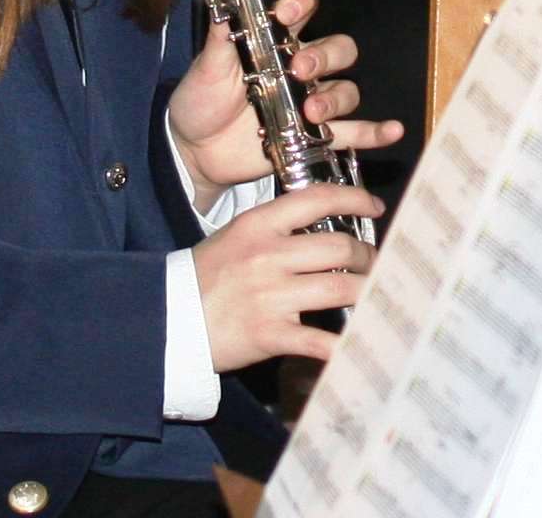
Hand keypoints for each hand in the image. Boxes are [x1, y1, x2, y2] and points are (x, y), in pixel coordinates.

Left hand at [169, 0, 402, 192]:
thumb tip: (224, 2)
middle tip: (299, 70)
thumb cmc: (201, 101)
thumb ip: (220, 39)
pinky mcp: (315, 135)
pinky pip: (353, 132)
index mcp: (275, 40)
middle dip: (324, 55)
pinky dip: (375, 131)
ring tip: (311, 112)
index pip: (301, 8)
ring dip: (336, 97)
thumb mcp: (206, 68)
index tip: (285, 12)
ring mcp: (311, 101)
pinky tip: (392, 131)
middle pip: (337, 48)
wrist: (195, 151)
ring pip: (347, 88)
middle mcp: (300, 66)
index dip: (300, 4)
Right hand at [192, 185, 382, 370]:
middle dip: (367, 255)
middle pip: (340, 246)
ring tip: (372, 292)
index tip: (374, 207)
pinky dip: (344, 343)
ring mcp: (271, 296)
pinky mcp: (271, 334)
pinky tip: (359, 341)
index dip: (355, 199)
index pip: (318, 198)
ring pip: (340, 288)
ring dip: (366, 290)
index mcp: (259, 225)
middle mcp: (268, 256)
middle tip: (374, 261)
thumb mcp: (236, 236)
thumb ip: (277, 229)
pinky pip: (320, 339)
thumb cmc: (204, 277)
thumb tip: (325, 226)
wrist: (167, 321)